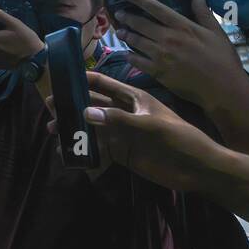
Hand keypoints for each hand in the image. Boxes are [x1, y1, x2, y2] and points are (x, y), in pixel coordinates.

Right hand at [48, 71, 218, 192]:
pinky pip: (97, 148)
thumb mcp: (150, 126)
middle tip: (50, 107)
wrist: (198, 169)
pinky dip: (82, 148)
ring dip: (73, 127)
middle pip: (93, 105)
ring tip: (53, 130)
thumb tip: (85, 112)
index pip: (105, 85)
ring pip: (92, 127)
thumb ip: (118, 120)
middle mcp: (125, 114)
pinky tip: (67, 151)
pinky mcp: (122, 153)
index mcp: (134, 99)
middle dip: (72, 104)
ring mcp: (122, 133)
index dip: (84, 80)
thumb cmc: (180, 139)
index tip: (63, 79)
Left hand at [111, 0, 245, 107]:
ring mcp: (161, 55)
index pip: (156, 8)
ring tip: (120, 32)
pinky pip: (137, 61)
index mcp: (183, 26)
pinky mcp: (157, 71)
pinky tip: (126, 54)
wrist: (222, 87)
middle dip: (127, 18)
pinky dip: (130, 57)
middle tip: (118, 14)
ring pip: (136, 41)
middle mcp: (168, 38)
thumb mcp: (216, 32)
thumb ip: (203, 13)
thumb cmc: (223, 59)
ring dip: (126, 36)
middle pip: (141, 24)